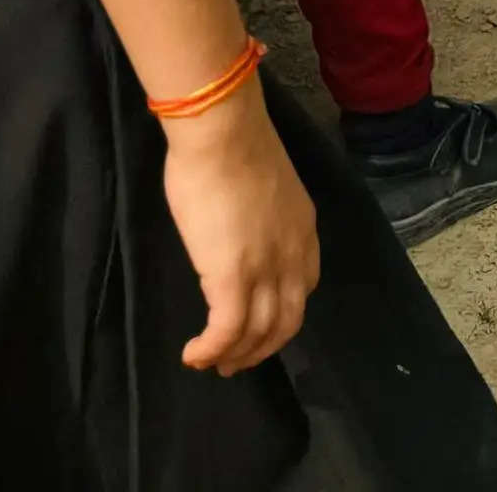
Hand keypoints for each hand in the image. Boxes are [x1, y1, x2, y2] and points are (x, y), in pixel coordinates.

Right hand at [157, 98, 318, 374]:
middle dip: (262, 348)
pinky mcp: (231, 278)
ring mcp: (265, 269)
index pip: (303, 287)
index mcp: (303, 230)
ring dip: (235, 356)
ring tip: (212, 364)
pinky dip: (211, 350)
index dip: (281, 314)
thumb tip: (238, 226)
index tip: (259, 325)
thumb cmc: (232, 145)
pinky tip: (193, 355)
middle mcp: (293, 255)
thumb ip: (261, 214)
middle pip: (286, 321)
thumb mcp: (264, 186)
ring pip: (258, 333)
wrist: (222, 132)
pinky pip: (226, 331)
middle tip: (235, 362)